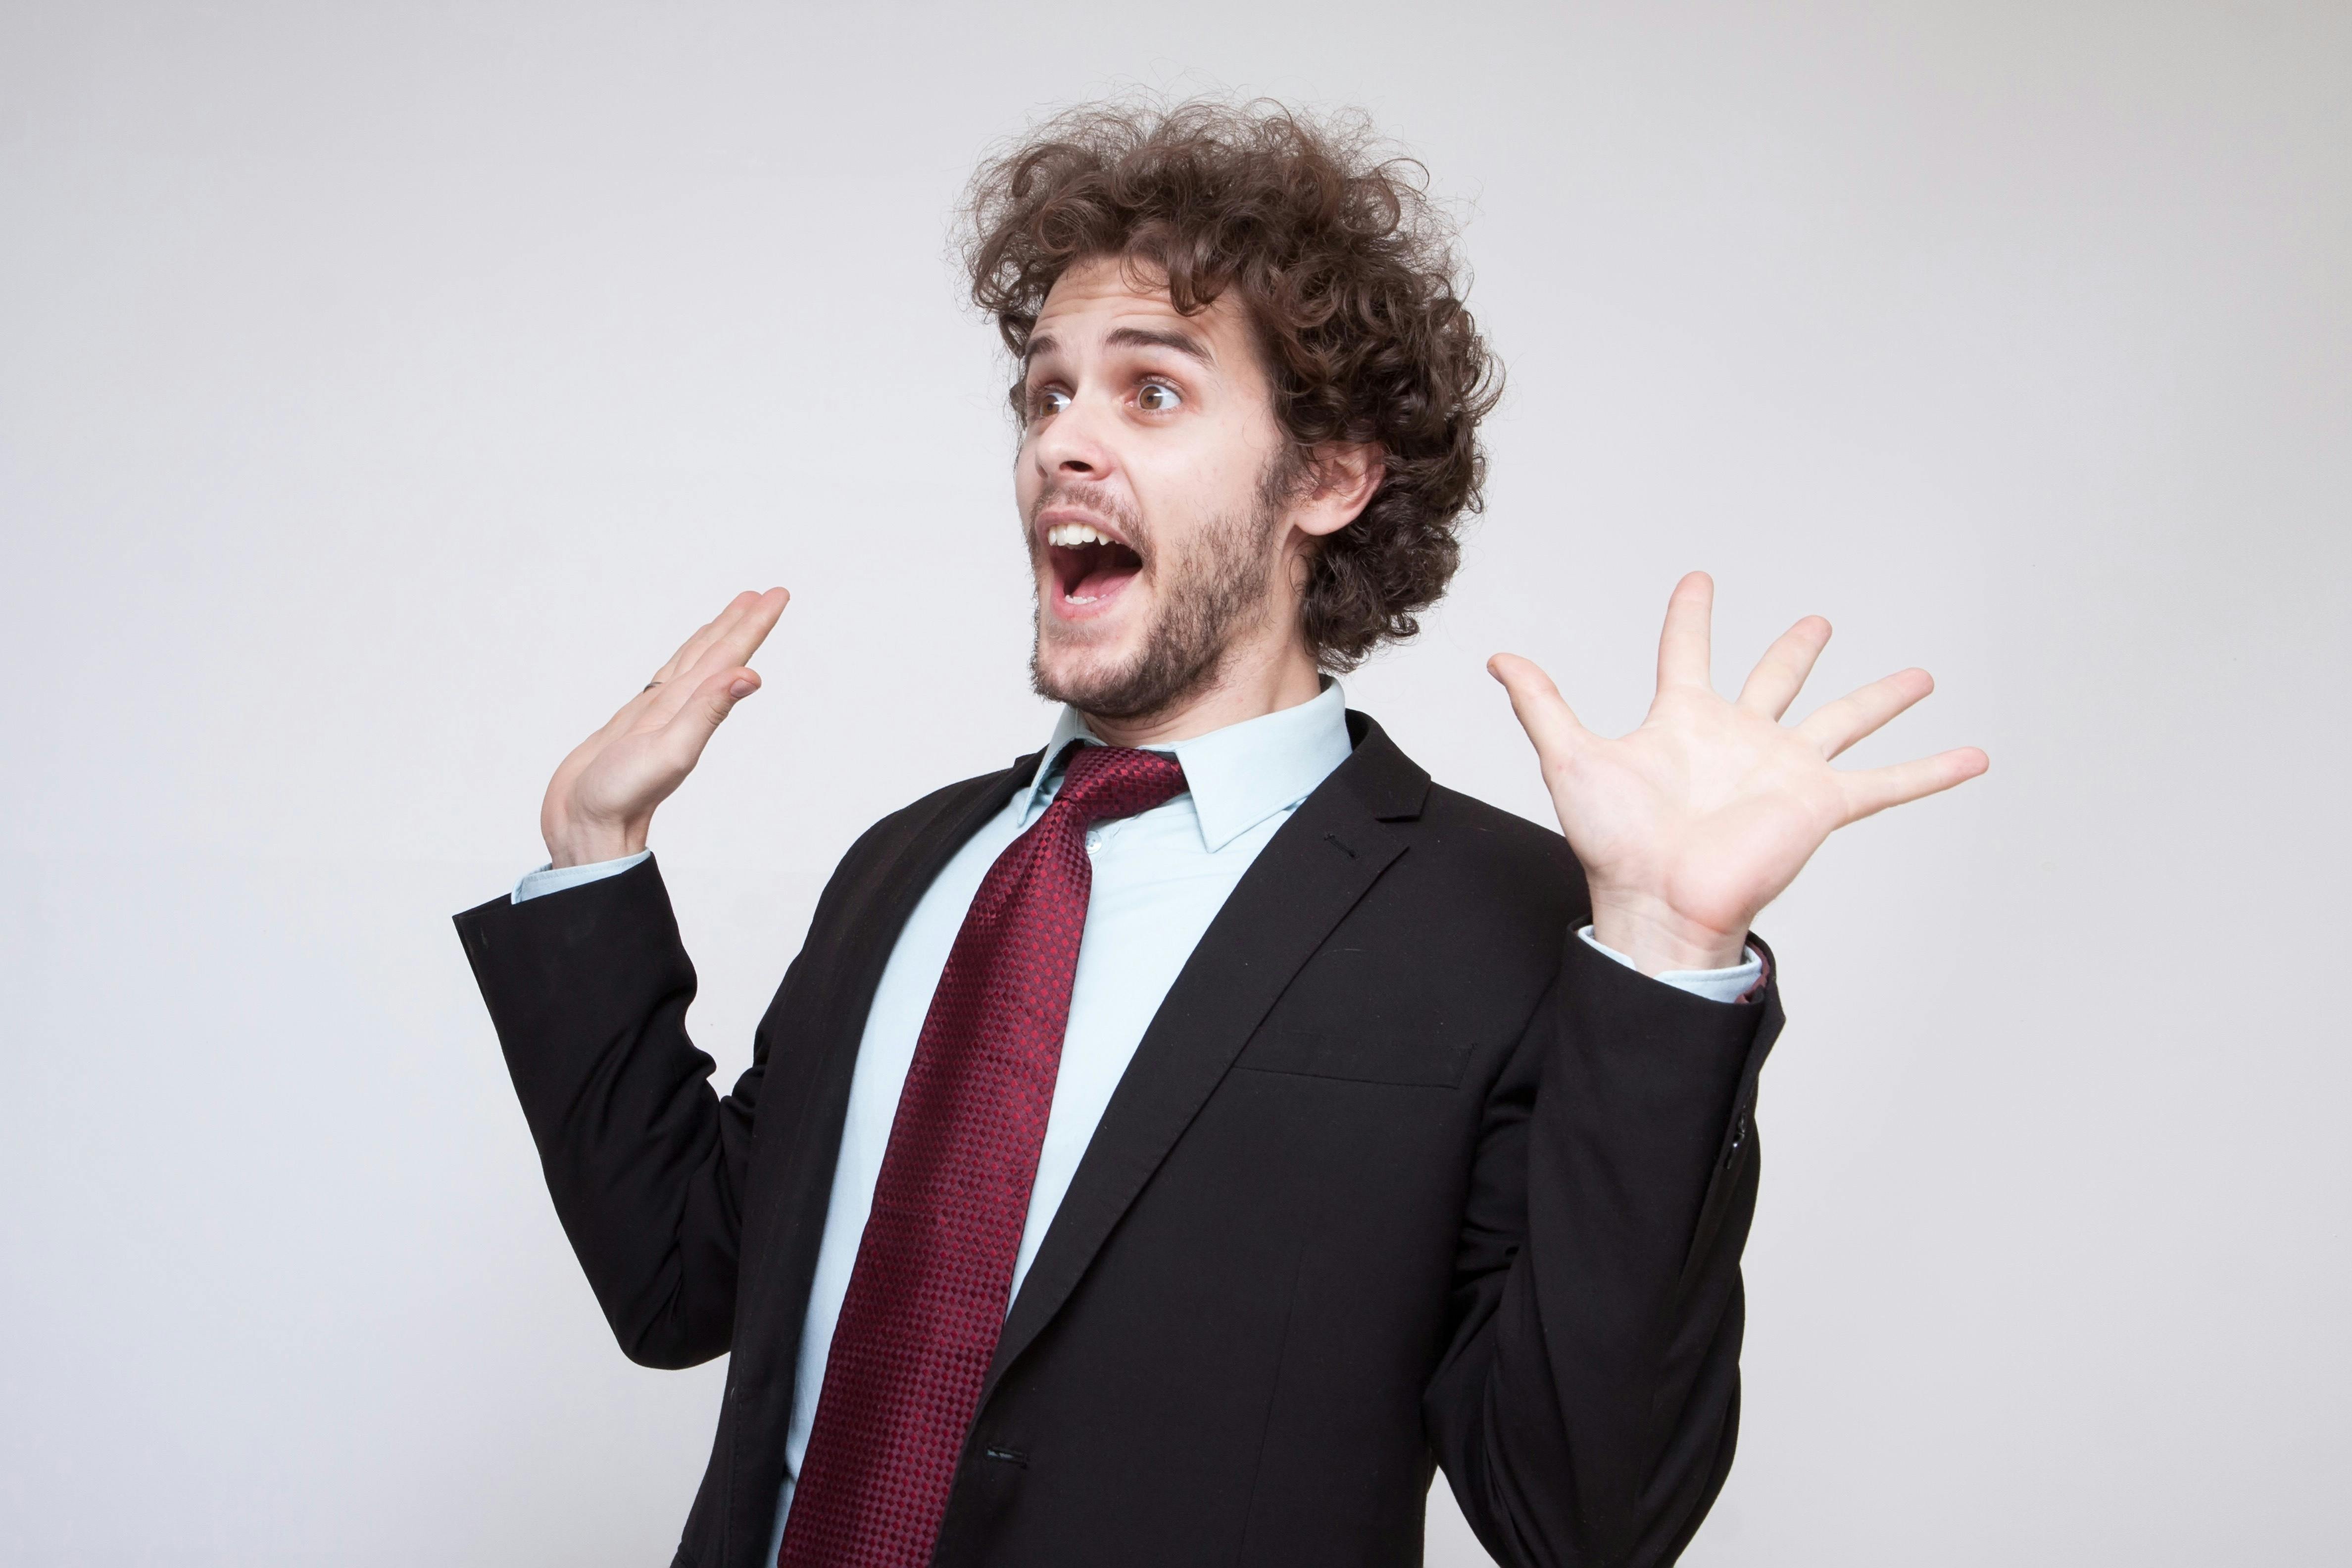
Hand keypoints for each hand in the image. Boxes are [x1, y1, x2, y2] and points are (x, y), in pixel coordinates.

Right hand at [540, 588, 790, 867]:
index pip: (730, 656)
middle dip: (740, 623)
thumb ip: (707, 712)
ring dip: (713, 639)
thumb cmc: (621, 798)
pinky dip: (677, 666)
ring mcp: (657, 716)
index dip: (753, 625)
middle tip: (764, 593)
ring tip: (731, 614)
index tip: (778, 595)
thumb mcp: (670, 751)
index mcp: (693, 709)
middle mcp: (680, 709)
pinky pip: (662, 683)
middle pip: (715, 655)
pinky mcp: (633, 725)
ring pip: (690, 666)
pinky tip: (682, 664)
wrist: (585, 829)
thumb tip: (751, 676)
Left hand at [1489, 572, 1986, 975]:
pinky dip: (1933, 771)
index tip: (1699, 581)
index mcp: (1685, 721)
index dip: (1692, 615)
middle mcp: (1741, 739)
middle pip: (1776, 680)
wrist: (1656, 903)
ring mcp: (1785, 770)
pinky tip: (1973, 755)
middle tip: (1818, 621)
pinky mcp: (1820, 803)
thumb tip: (1496, 658)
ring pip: (1843, 719)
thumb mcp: (1570, 757)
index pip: (1689, 652)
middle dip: (1796, 651)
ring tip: (1919, 674)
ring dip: (1881, 698)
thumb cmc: (1613, 844)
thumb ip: (1541, 703)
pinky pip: (1889, 783)